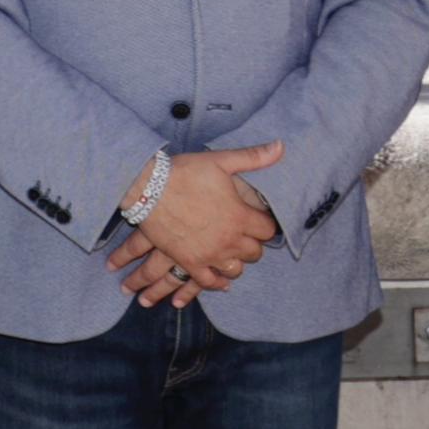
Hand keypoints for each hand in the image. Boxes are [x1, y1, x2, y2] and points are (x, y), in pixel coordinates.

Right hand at [114, 143, 282, 304]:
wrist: (148, 189)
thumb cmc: (185, 173)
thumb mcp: (221, 161)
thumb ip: (254, 157)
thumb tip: (281, 146)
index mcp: (240, 216)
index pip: (268, 230)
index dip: (265, 224)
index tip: (257, 219)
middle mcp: (229, 240)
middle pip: (254, 253)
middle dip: (252, 244)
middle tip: (244, 235)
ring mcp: (209, 254)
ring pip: (235, 270)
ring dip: (236, 262)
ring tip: (231, 254)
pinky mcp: (189, 262)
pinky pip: (208, 282)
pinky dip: (216, 282)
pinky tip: (218, 279)